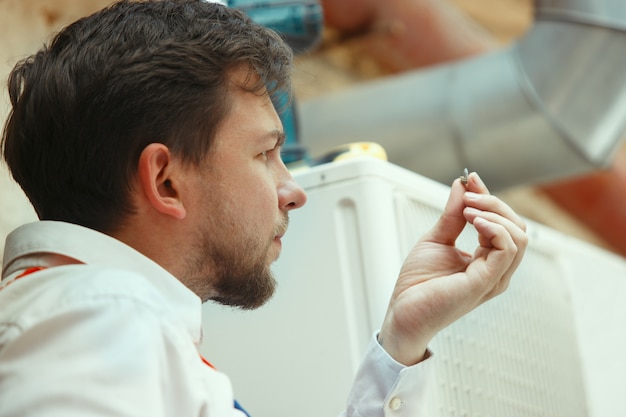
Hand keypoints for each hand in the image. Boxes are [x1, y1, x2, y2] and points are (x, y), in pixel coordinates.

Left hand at [378, 172, 527, 365]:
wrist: (403, 310)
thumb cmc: (418, 282)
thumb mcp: (437, 238)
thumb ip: (453, 214)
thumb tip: (462, 185)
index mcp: (488, 260)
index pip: (503, 223)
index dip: (488, 197)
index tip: (470, 179)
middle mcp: (496, 269)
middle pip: (517, 226)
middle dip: (494, 202)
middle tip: (468, 195)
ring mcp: (494, 277)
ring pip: (518, 235)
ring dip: (494, 213)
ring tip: (468, 210)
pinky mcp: (486, 282)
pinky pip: (507, 248)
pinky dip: (495, 227)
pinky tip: (475, 220)